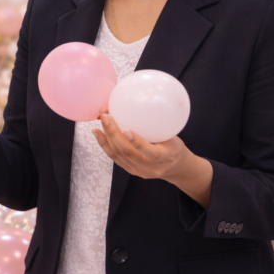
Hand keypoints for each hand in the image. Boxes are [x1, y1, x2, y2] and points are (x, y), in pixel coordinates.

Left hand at [92, 110, 211, 206]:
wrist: (175, 168)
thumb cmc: (174, 147)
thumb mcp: (174, 137)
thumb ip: (161, 126)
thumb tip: (144, 102)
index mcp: (165, 157)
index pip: (152, 153)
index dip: (138, 143)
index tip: (127, 130)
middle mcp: (150, 167)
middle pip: (128, 153)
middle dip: (113, 134)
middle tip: (106, 117)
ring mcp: (139, 170)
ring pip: (118, 156)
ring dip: (106, 138)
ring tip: (100, 122)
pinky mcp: (130, 170)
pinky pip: (114, 157)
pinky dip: (104, 144)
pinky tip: (98, 132)